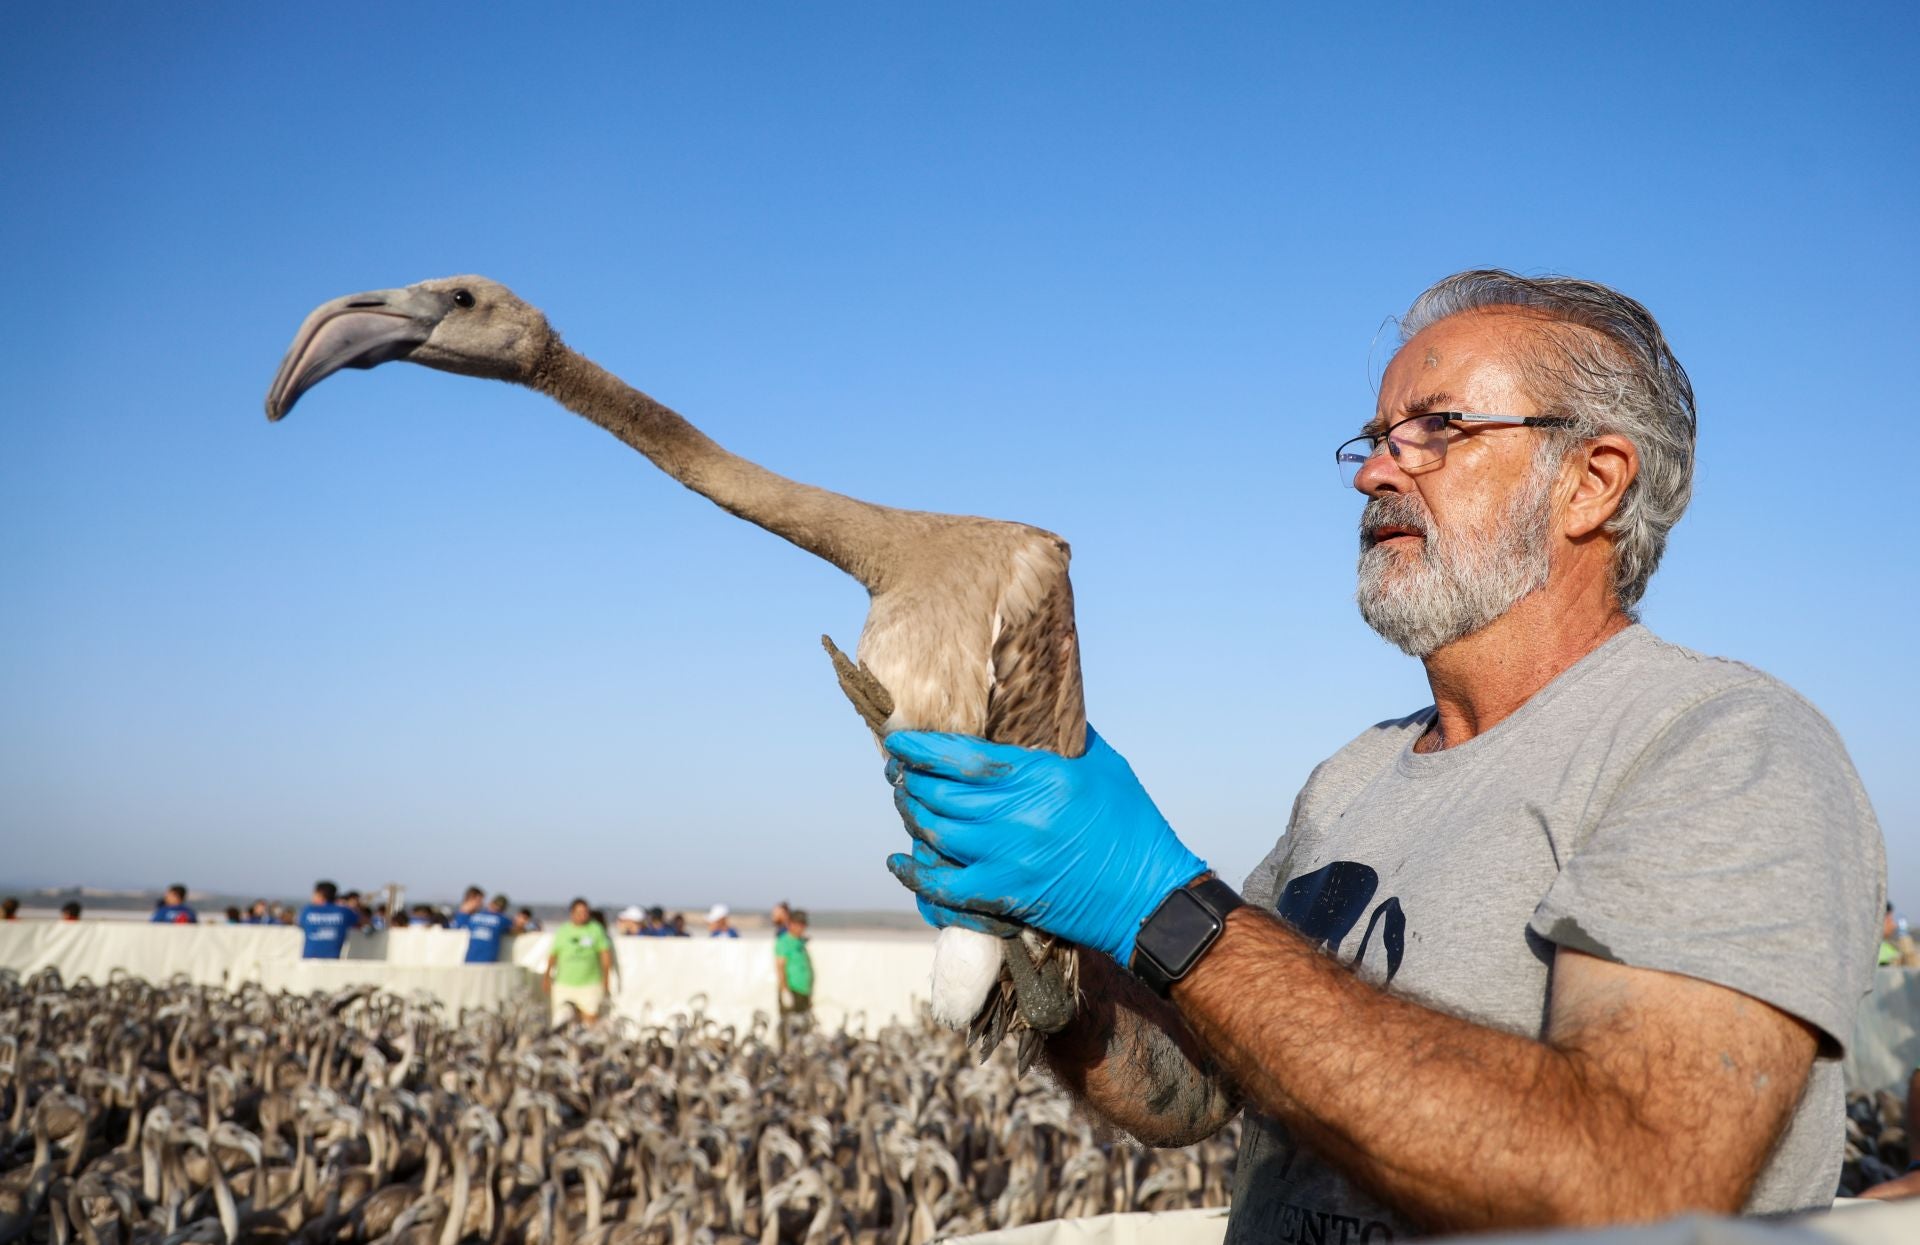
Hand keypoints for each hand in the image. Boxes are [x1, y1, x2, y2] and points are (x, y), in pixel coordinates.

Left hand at [885, 727, 1206, 963]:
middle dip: (909, 780)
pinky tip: (901, 861)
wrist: (1150, 895)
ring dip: (911, 816)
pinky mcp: (1007, 896)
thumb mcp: (1104, 765)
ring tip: (903, 801)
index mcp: (1040, 777)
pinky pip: (945, 888)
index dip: (922, 748)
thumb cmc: (1133, 824)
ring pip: (936, 834)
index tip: (898, 740)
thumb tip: (1037, 707)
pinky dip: (916, 875)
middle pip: (940, 794)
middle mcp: (1017, 816)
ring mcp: (1008, 859)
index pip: (963, 757)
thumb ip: (1065, 735)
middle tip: (897, 771)